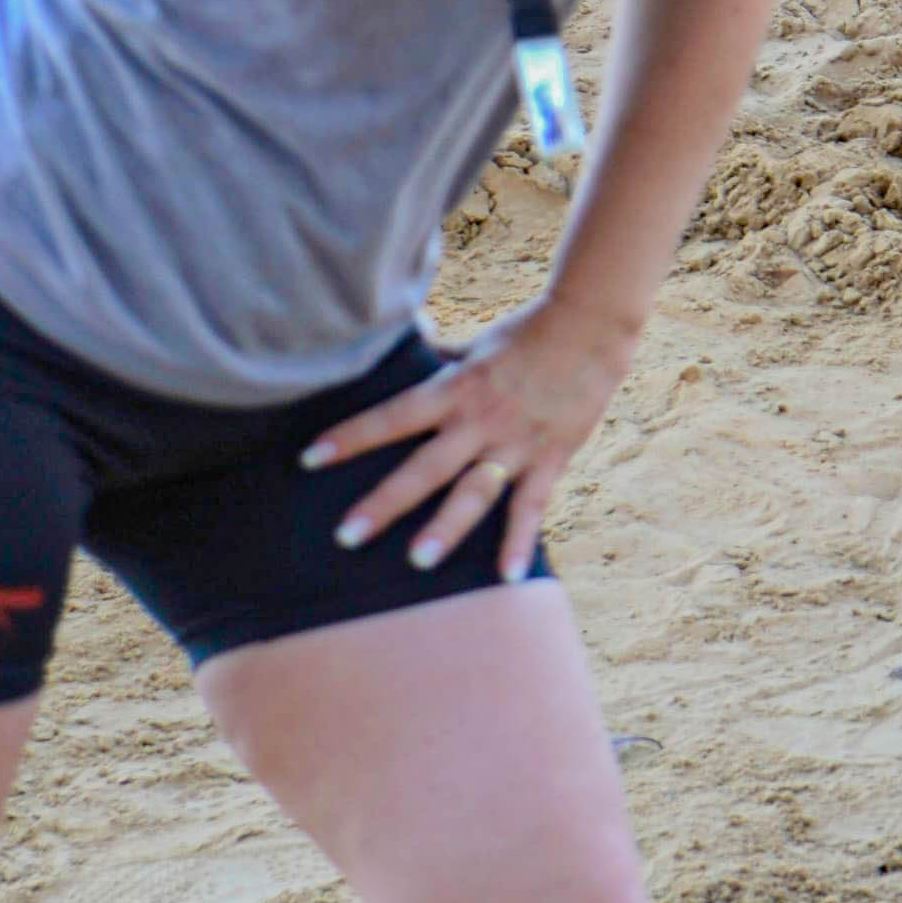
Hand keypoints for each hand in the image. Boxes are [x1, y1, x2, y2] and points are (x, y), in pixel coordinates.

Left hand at [298, 295, 625, 579]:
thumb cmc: (528, 332)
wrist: (591, 325)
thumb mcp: (475, 343)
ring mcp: (515, 443)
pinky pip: (532, 506)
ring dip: (447, 528)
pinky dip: (520, 541)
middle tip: (347, 536)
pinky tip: (509, 576)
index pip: (393, 416)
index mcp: (454, 389)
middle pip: (424, 467)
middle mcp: (479, 420)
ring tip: (418, 562)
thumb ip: (439, 353)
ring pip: (475, 491)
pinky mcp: (549, 457)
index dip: (352, 436)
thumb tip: (404, 338)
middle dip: (385, 502)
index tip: (311, 458)